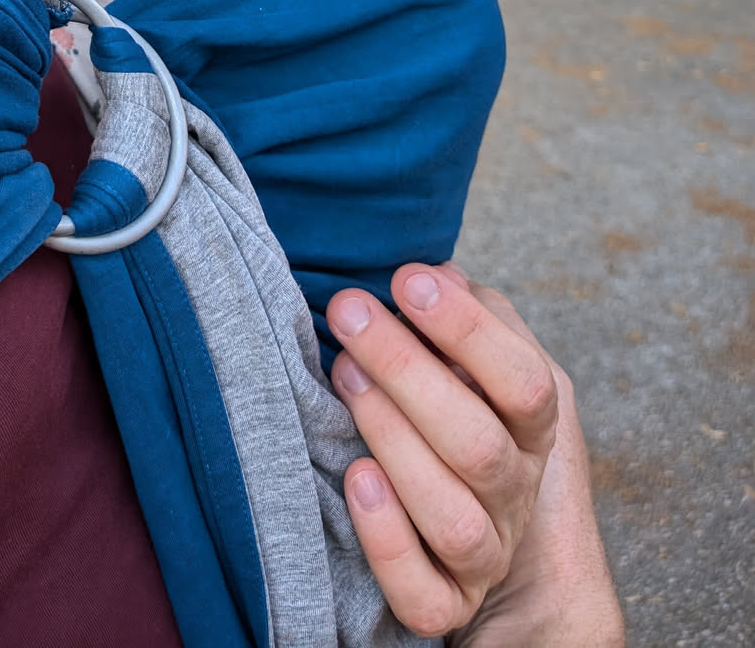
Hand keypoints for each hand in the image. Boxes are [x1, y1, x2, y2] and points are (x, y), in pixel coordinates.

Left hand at [325, 262, 596, 639]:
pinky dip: (388, 541)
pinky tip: (355, 476)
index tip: (408, 278)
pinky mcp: (447, 604)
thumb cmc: (460, 407)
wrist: (471, 517)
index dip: (468, 330)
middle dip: (406, 370)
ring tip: (343, 375)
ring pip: (452, 517)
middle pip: (477, 444)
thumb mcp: (475, 356)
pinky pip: (425, 596)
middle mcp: (515, 491)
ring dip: (393, 441)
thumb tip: (439, 271)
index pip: (524, 381)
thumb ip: (467, 311)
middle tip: (349, 311)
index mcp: (531, 426)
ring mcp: (485, 552)